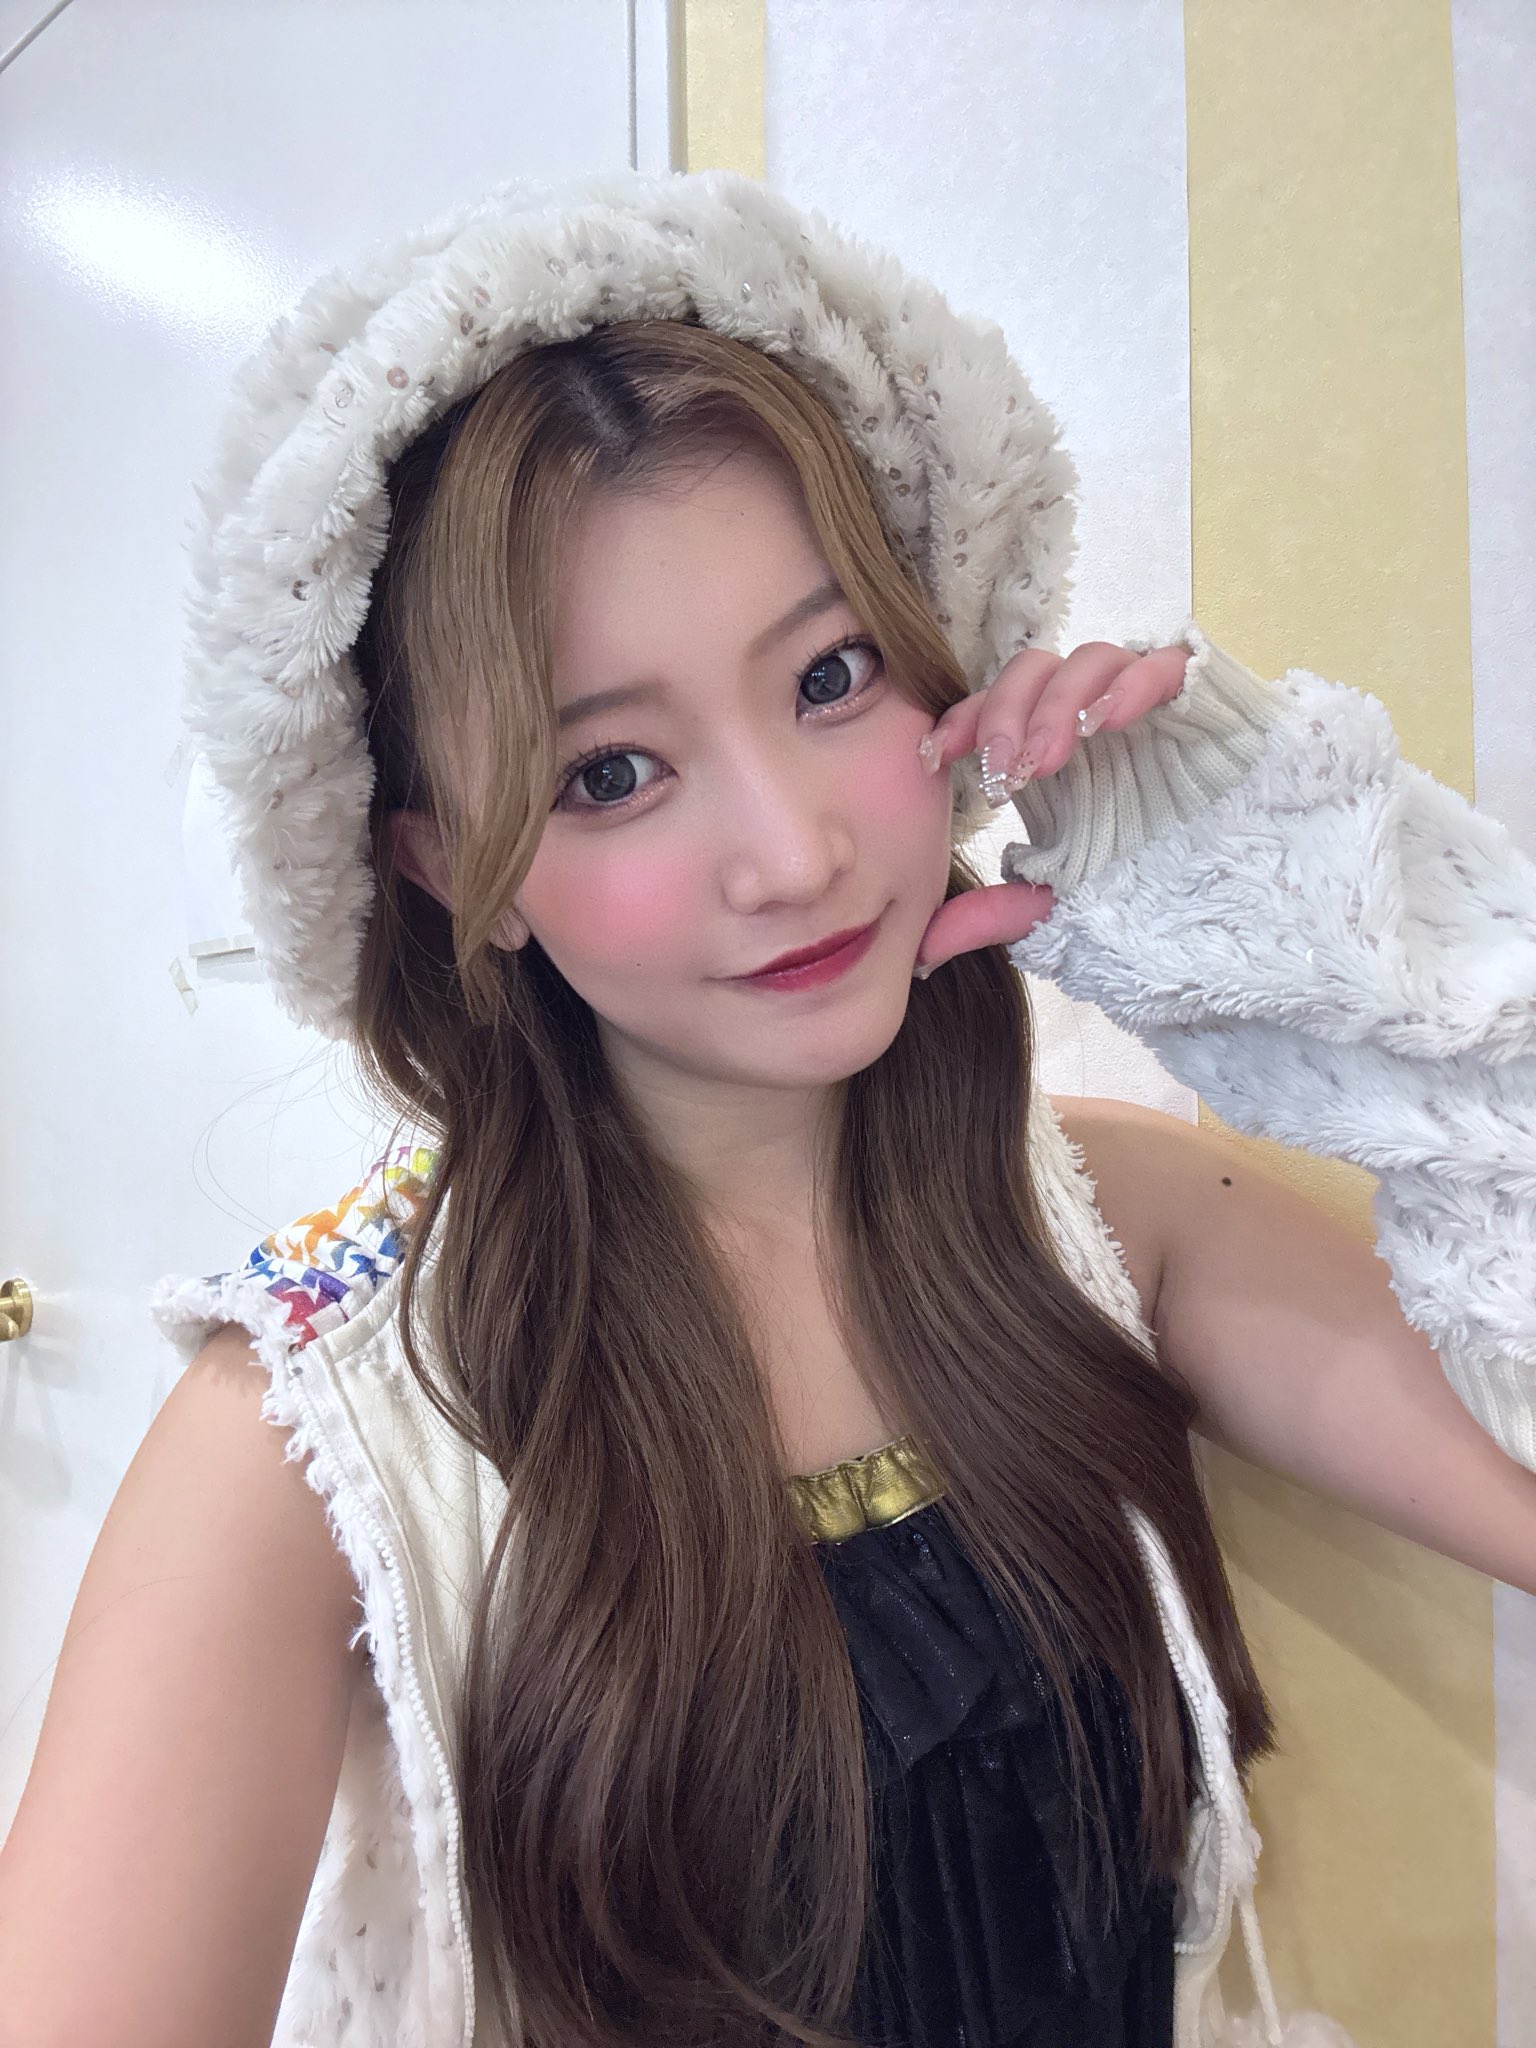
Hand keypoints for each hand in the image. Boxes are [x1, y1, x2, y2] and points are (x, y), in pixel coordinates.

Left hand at [912, 640, 1190, 976]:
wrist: (1248, 902)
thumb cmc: (1155, 892)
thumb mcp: (1063, 909)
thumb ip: (995, 916)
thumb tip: (920, 950)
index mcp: (1056, 754)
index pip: (995, 708)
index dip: (963, 719)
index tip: (935, 756)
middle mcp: (1095, 721)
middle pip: (1033, 671)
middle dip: (1006, 712)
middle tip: (1003, 771)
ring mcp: (1148, 704)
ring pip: (1091, 658)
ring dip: (1059, 703)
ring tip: (1048, 759)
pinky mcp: (1204, 700)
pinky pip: (1168, 662)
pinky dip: (1134, 683)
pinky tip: (1110, 723)